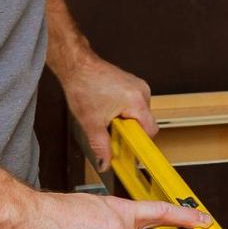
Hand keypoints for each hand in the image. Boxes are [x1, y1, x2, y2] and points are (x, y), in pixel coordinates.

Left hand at [60, 52, 155, 170]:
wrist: (77, 65)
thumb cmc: (83, 85)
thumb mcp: (91, 123)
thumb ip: (101, 147)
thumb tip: (105, 162)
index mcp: (136, 101)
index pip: (151, 130)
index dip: (140, 142)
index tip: (131, 150)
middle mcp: (141, 91)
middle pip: (145, 122)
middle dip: (129, 130)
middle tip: (112, 130)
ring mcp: (138, 86)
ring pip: (139, 113)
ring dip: (126, 120)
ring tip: (107, 115)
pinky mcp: (132, 83)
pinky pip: (134, 104)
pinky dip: (124, 110)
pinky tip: (108, 108)